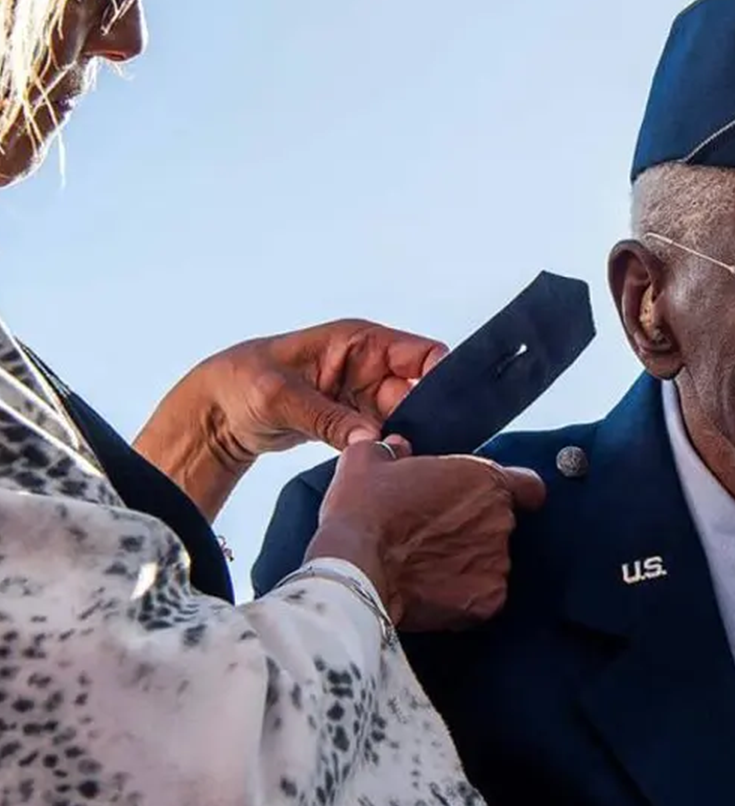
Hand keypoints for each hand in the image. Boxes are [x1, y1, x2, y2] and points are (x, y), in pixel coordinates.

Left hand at [188, 319, 448, 461]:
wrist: (215, 412)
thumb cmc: (242, 383)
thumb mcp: (282, 398)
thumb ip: (329, 418)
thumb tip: (372, 438)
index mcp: (359, 341)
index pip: (421, 353)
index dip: (440, 377)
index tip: (447, 410)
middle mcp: (368, 366)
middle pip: (419, 390)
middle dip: (423, 416)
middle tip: (421, 445)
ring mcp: (363, 396)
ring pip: (405, 417)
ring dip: (405, 436)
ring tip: (403, 457)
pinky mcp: (354, 422)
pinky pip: (384, 435)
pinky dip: (387, 449)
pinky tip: (390, 464)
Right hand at [308, 438, 547, 631]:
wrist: (356, 566)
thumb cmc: (364, 510)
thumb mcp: (367, 462)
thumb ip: (391, 449)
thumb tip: (397, 447)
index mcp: (484, 480)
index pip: (529, 486)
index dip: (516, 494)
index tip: (492, 502)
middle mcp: (501, 520)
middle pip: (502, 525)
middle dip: (476, 530)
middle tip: (436, 536)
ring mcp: (498, 563)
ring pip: (492, 563)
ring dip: (469, 564)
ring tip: (428, 567)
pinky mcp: (488, 601)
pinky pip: (484, 597)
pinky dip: (464, 596)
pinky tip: (432, 592)